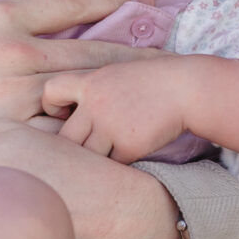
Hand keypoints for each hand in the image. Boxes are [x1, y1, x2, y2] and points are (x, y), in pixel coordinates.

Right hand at [0, 0, 152, 162]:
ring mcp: (10, 99)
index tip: (148, 3)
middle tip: (182, 58)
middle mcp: (14, 55)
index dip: (115, 5)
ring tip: (165, 104)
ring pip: (87, 98)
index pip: (74, 6)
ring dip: (127, 101)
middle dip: (141, 58)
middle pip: (96, 56)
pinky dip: (89, 140)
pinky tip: (121, 148)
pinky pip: (56, 138)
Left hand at [42, 56, 193, 160]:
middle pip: (64, 137)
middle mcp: (96, 104)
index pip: (51, 92)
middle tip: (84, 148)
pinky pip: (112, 165)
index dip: (51, 106)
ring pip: (86, 156)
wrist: (187, 88)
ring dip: (96, 158)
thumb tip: (63, 113)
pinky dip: (118, 164)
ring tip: (106, 154)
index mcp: (91, 82)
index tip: (63, 113)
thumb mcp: (115, 73)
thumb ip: (90, 91)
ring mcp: (111, 126)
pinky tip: (128, 154)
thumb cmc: (152, 81)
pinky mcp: (129, 146)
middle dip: (71, 146)